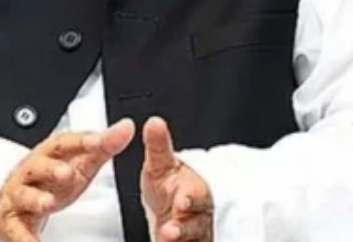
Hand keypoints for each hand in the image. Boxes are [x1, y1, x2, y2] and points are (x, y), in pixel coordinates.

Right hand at [0, 118, 135, 241]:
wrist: (18, 205)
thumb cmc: (51, 181)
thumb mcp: (79, 165)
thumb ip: (102, 147)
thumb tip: (126, 127)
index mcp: (48, 155)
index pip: (64, 143)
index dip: (81, 141)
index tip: (99, 141)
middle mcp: (29, 172)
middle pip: (38, 165)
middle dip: (52, 168)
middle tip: (68, 174)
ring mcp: (18, 195)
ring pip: (24, 195)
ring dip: (36, 198)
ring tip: (48, 204)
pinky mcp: (11, 220)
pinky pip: (16, 228)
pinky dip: (24, 237)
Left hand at [140, 117, 212, 241]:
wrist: (171, 213)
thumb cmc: (169, 188)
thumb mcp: (161, 165)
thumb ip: (158, 146)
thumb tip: (154, 122)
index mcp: (195, 192)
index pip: (197, 195)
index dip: (191, 199)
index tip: (181, 201)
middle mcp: (198, 216)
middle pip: (197, 223)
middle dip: (185, 227)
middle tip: (169, 232)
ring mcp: (193, 235)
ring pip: (193, 238)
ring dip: (180, 240)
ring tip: (164, 239)